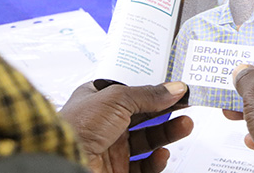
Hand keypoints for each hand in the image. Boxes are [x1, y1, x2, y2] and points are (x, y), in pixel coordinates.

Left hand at [59, 81, 192, 172]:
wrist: (65, 160)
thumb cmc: (78, 126)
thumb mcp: (117, 98)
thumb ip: (149, 94)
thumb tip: (174, 88)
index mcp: (98, 100)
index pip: (132, 92)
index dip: (154, 90)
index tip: (176, 89)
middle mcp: (104, 123)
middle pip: (143, 116)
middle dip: (167, 111)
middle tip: (187, 106)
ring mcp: (111, 148)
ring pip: (146, 140)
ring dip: (167, 134)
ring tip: (185, 125)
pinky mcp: (116, 171)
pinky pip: (142, 167)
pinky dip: (156, 161)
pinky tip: (162, 153)